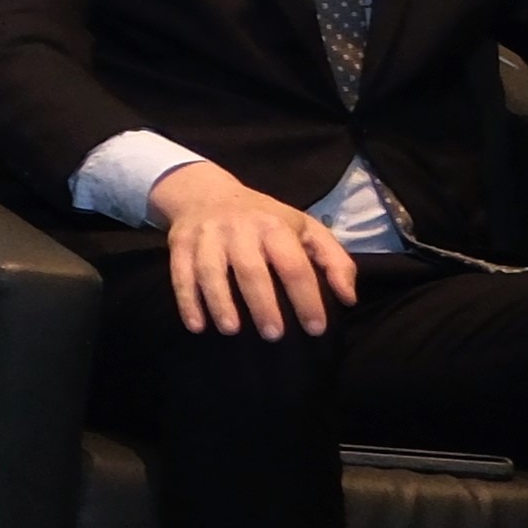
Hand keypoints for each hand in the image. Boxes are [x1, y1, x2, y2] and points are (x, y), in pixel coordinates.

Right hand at [156, 157, 367, 342]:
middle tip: (274, 335)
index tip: (315, 328)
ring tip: (232, 330)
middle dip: (262, 304)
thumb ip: (334, 261)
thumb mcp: (306, 228)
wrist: (205, 192)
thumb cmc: (264, 219)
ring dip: (221, 303)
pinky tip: (197, 325)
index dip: (306, 298)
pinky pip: (180, 274)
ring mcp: (206, 236)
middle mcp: (239, 229)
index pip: (294, 266)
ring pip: (211, 272)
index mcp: (275, 226)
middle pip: (251, 270)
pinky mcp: (179, 244)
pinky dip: (187, 301)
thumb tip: (348, 298)